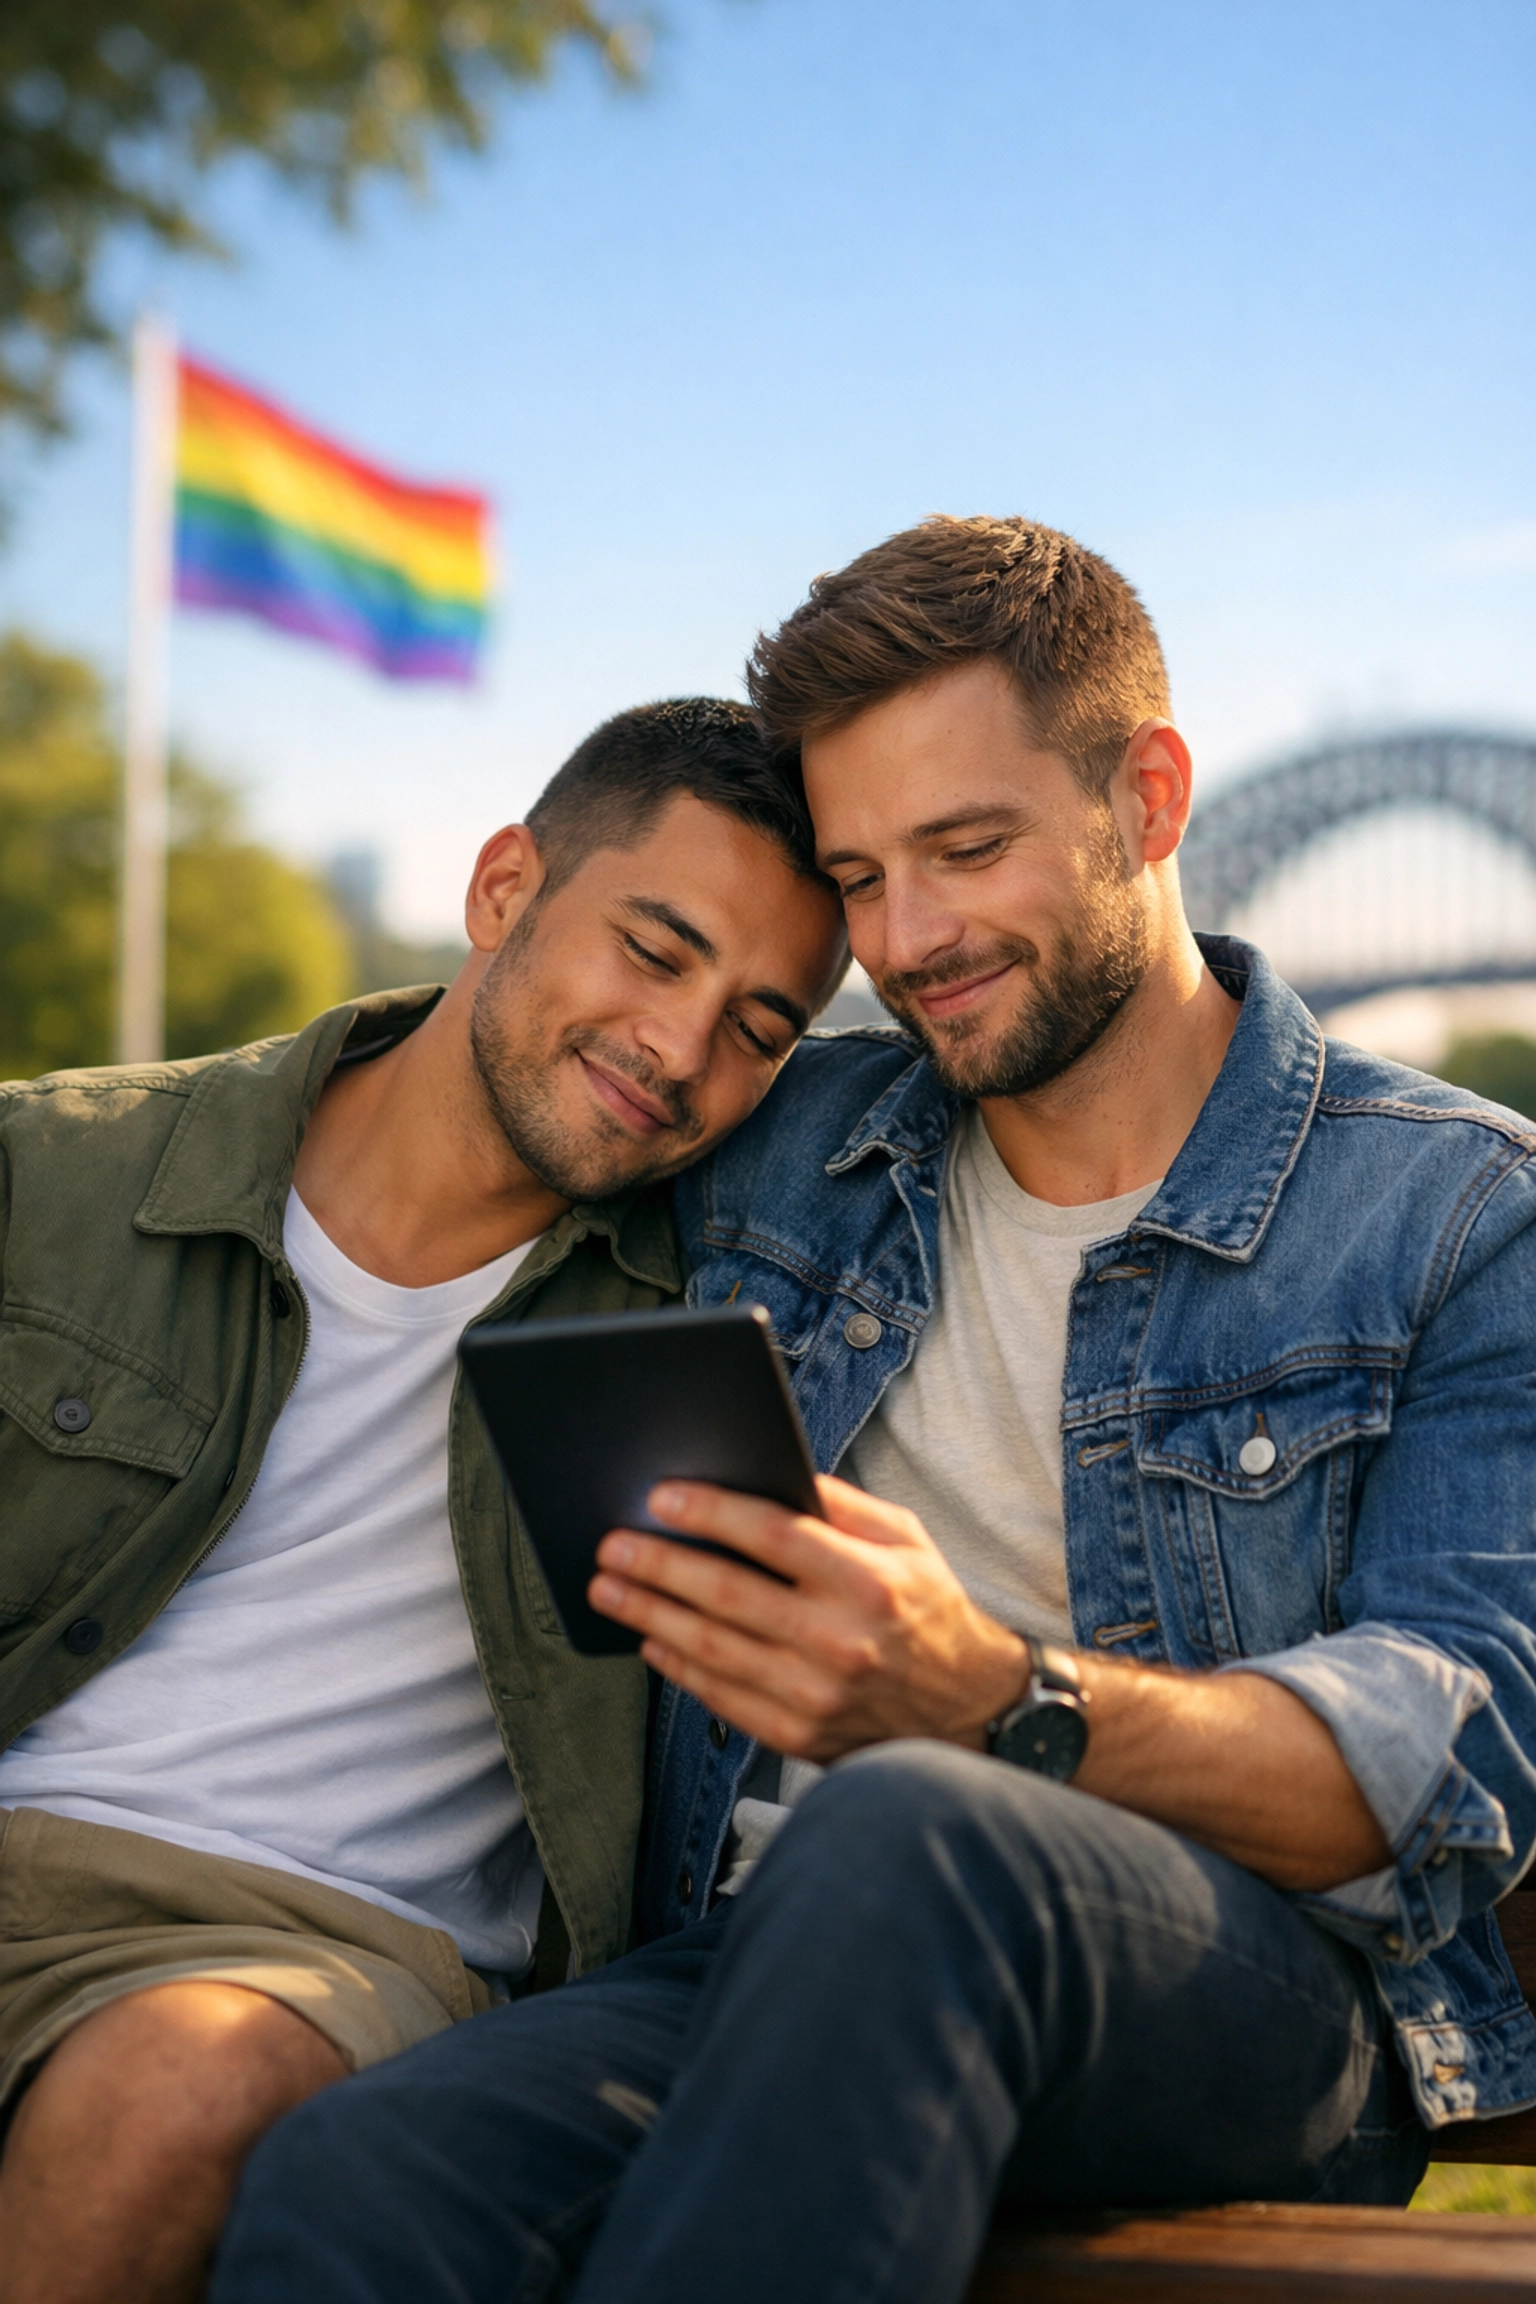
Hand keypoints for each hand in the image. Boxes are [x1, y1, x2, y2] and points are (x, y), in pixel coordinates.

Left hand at [588, 1474, 1029, 1760]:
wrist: (968, 1708)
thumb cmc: (927, 1608)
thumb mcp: (906, 1538)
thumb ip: (840, 1504)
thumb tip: (768, 1470)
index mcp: (868, 1580)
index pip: (774, 1536)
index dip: (711, 1512)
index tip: (661, 1496)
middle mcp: (840, 1639)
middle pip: (727, 1593)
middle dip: (658, 1564)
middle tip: (612, 1543)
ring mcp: (817, 1693)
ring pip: (711, 1647)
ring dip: (650, 1613)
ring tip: (608, 1587)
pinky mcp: (798, 1733)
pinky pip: (720, 1695)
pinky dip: (677, 1665)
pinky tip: (651, 1637)